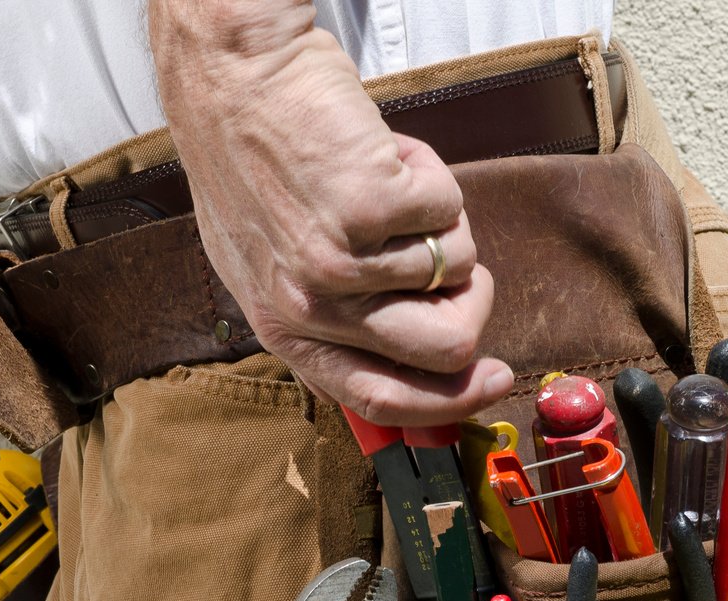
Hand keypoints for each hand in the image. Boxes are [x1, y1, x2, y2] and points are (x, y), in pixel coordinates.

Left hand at [152, 1, 512, 423]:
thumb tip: (416, 361)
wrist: (235, 73)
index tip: (492, 379)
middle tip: (458, 259)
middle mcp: (311, 308)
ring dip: (438, 219)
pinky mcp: (373, 208)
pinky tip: (381, 153)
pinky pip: (451, 210)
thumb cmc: (252, 156)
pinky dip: (430, 174)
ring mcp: (342, 261)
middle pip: (446, 350)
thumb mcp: (270, 262)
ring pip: (457, 269)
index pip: (380, 397)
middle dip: (473, 303)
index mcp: (283, 329)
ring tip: (384, 181)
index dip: (450, 400)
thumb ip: (333, 318)